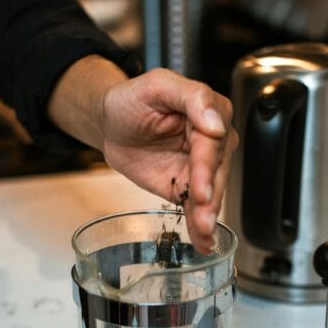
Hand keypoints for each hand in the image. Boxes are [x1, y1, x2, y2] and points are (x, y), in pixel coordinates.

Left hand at [99, 68, 236, 253]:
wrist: (111, 124)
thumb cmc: (132, 99)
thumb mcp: (157, 85)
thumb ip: (191, 97)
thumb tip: (215, 122)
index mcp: (209, 112)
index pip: (212, 141)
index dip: (207, 164)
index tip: (202, 185)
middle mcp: (212, 141)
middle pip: (216, 171)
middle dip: (210, 196)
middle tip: (204, 214)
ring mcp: (201, 166)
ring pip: (210, 193)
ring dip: (208, 215)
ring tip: (204, 234)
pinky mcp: (187, 186)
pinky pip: (196, 207)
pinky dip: (200, 227)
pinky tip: (204, 242)